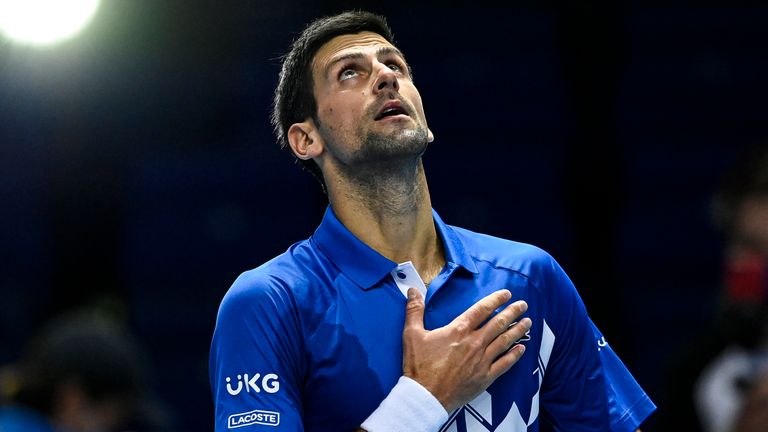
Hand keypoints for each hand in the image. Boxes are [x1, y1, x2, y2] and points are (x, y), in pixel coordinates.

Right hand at [402, 288, 530, 411]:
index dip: (496, 299)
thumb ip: (415, 310)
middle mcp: (474, 343)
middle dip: (513, 312)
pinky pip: (505, 364)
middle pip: (499, 323)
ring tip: (527, 321)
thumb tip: (413, 291)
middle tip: (523, 304)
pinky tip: (522, 349)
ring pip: (505, 341)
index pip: (482, 309)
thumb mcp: (412, 334)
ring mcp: (482, 360)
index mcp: (459, 330)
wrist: (426, 396)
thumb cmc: (419, 365)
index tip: (507, 294)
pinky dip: (515, 355)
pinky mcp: (485, 377)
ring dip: (518, 329)